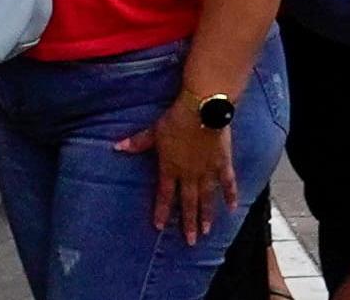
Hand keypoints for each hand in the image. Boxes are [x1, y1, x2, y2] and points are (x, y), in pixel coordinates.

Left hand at [116, 98, 236, 243]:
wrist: (203, 109)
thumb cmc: (177, 118)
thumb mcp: (154, 131)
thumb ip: (138, 142)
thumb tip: (116, 147)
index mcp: (171, 168)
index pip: (164, 194)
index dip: (161, 211)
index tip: (159, 227)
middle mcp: (189, 174)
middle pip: (188, 202)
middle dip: (188, 222)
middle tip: (191, 241)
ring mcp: (207, 170)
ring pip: (207, 198)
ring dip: (207, 215)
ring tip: (207, 232)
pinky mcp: (223, 163)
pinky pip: (228, 182)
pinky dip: (231, 195)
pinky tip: (232, 208)